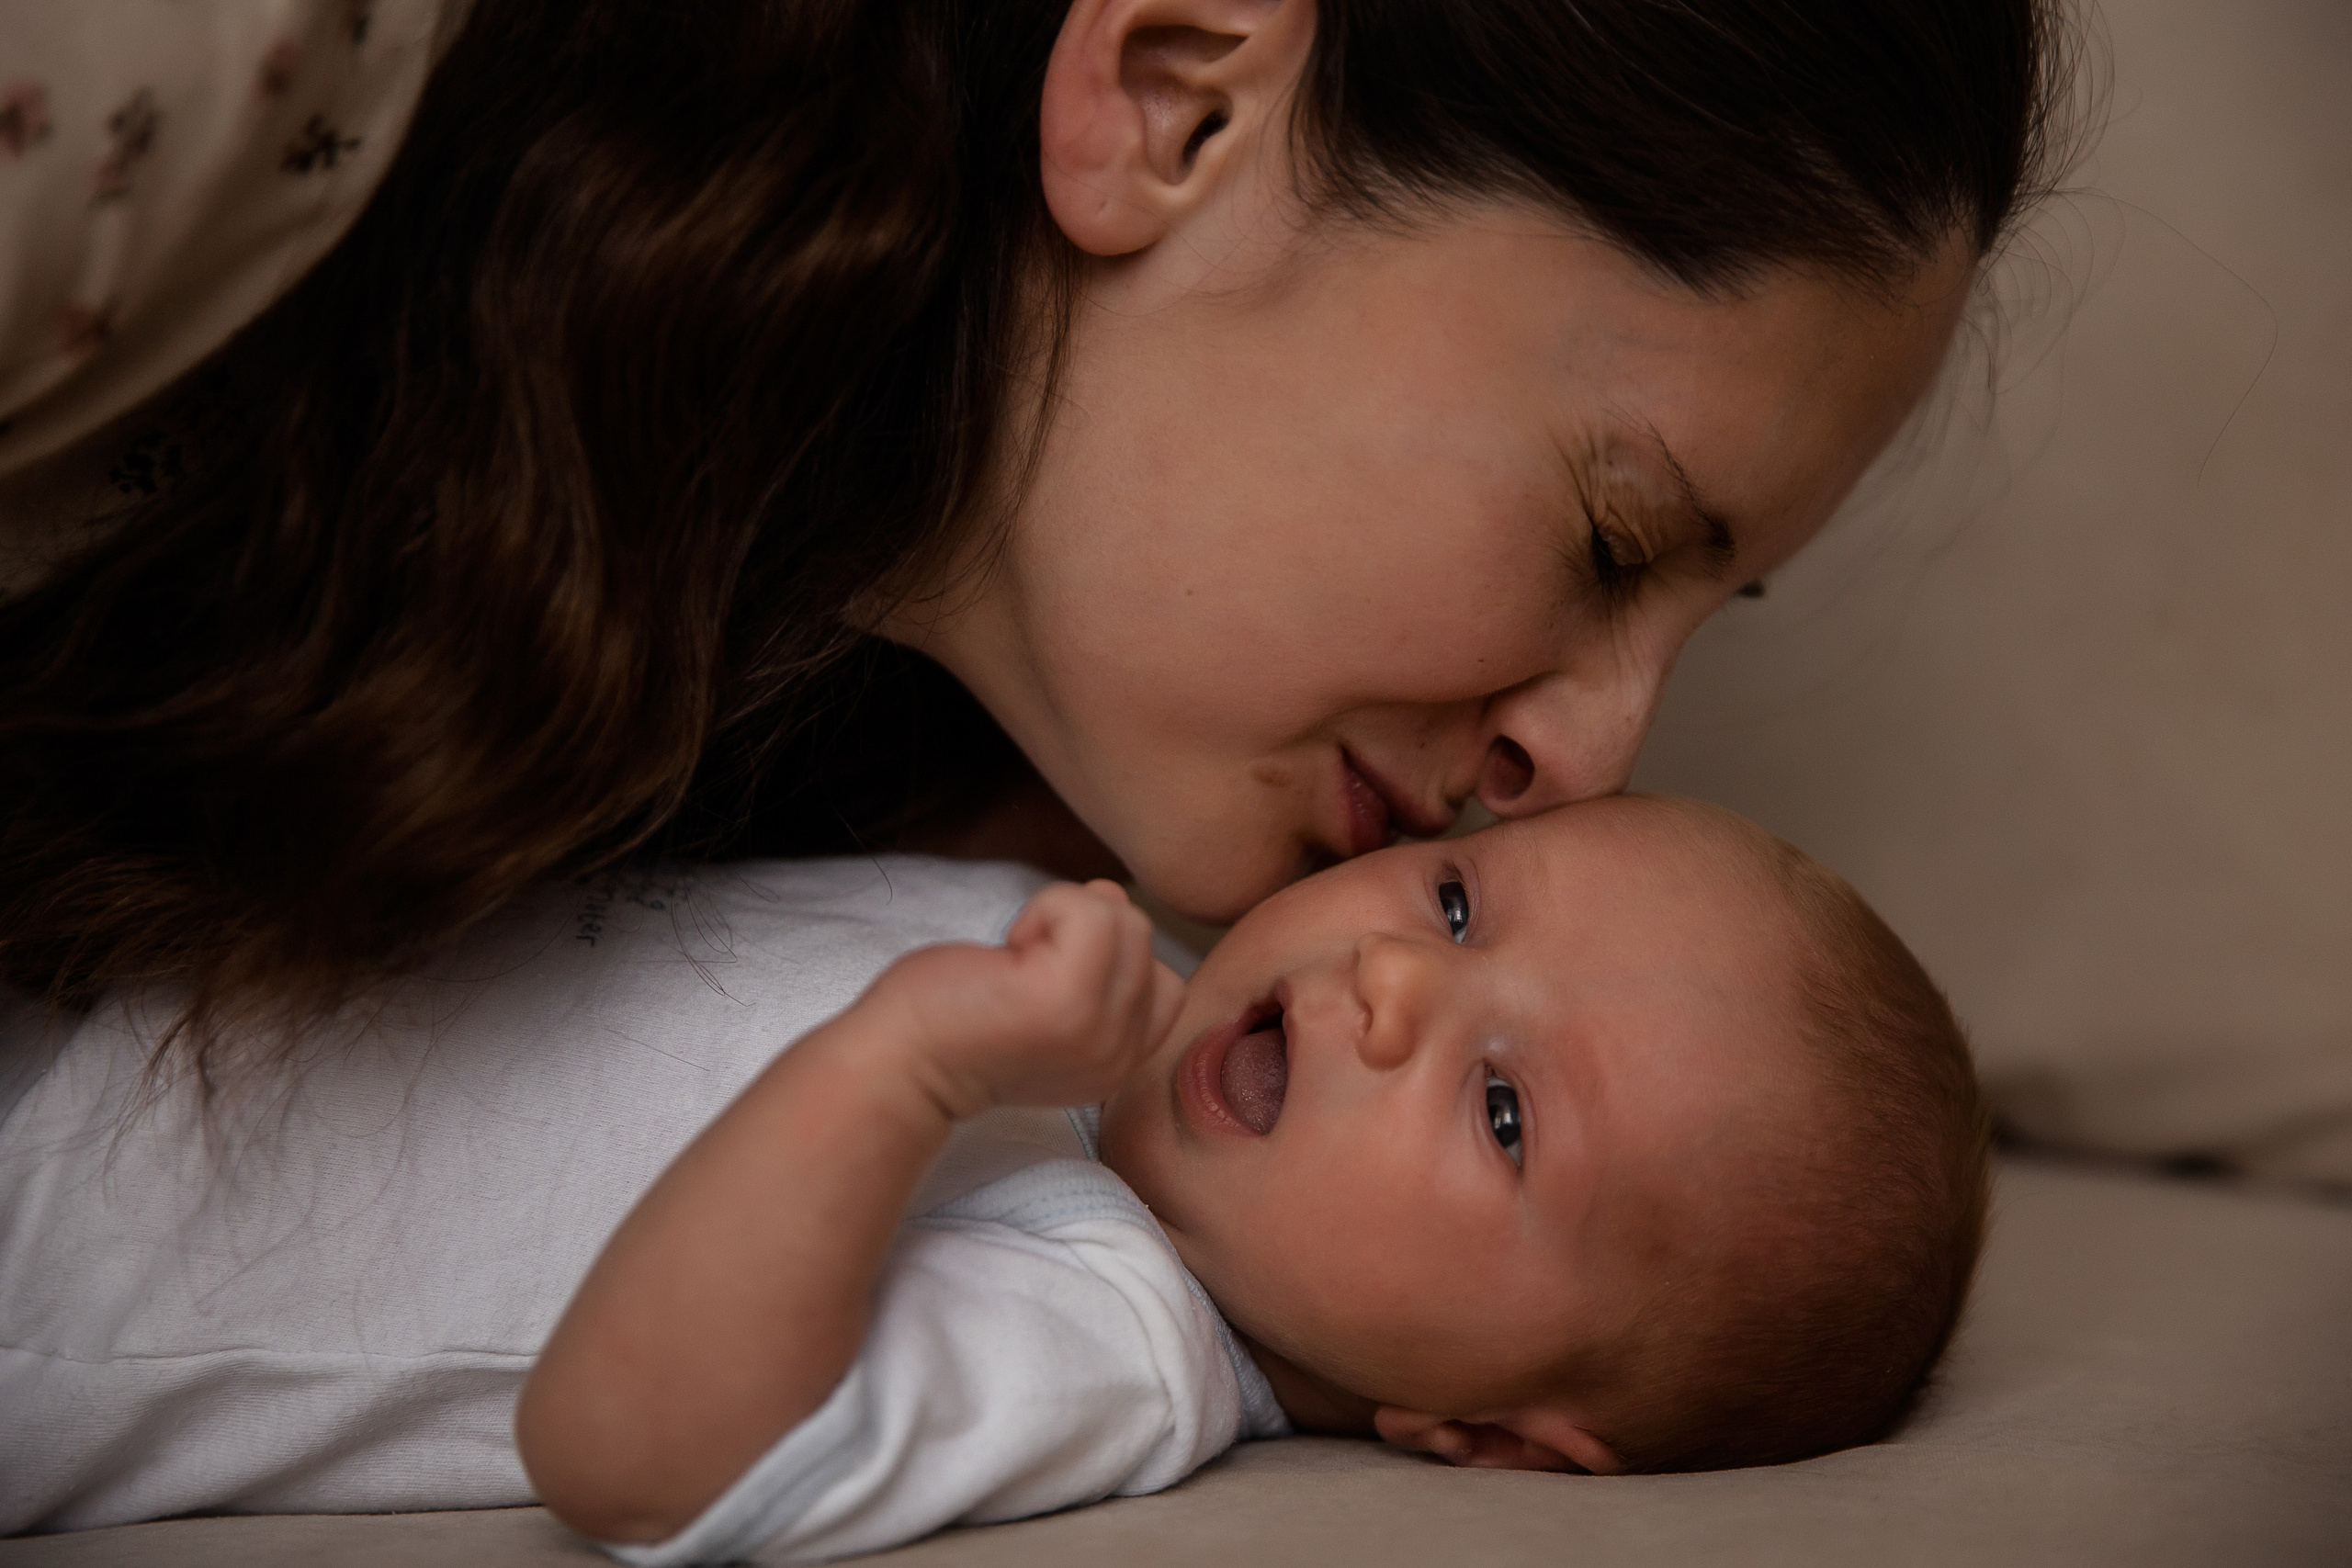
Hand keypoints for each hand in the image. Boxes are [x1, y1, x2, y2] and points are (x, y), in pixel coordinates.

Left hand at [867, 881, 1185, 1119]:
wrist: (897, 1063)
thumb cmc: (954, 1024)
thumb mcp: (1049, 1003)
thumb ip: (1096, 964)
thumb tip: (1112, 894)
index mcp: (1117, 1062)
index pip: (1162, 982)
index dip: (1105, 960)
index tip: (1043, 984)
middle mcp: (1119, 1056)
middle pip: (1143, 938)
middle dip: (1080, 931)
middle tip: (1020, 972)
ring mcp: (1098, 1029)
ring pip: (1124, 918)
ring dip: (1061, 917)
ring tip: (1015, 962)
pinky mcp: (1069, 999)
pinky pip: (1091, 910)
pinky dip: (1048, 908)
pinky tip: (1008, 951)